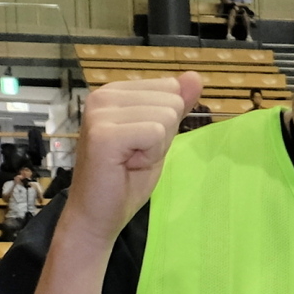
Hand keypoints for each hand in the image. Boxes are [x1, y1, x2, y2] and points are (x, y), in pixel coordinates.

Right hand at [64, 72, 201, 246]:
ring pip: (166, 116)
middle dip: (162, 135)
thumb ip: (175, 107)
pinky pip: (156, 132)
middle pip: (171, 100)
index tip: (140, 143)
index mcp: (114, 92)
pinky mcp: (104, 133)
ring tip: (129, 160)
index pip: (169, 87)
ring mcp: (101, 112)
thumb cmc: (126, 179)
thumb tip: (195, 77)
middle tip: (134, 156)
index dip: (164, 123)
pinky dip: (151, 154)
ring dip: (156, 147)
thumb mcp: (159, 137)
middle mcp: (103, 95)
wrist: (98, 215)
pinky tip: (127, 165)